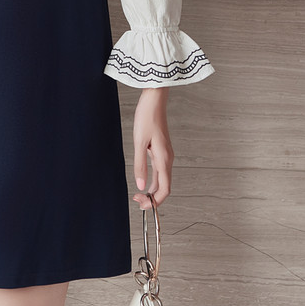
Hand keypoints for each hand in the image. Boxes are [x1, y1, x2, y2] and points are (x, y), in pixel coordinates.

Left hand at [131, 86, 173, 210]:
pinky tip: (144, 181)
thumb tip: (140, 186)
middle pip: (164, 187)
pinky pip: (160, 171)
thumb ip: (140, 165)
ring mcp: (166, 155)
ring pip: (163, 179)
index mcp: (163, 159)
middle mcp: (168, 159)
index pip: (165, 189)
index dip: (155, 202)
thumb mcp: (139, 142)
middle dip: (152, 198)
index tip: (141, 204)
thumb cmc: (146, 118)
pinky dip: (154, 180)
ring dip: (152, 190)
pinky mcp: (162, 150)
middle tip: (136, 201)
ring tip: (138, 194)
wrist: (154, 101)